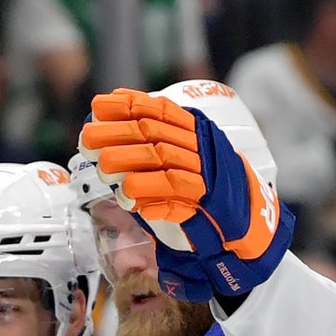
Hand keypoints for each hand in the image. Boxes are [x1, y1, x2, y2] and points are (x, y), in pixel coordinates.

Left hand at [78, 87, 293, 301]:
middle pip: (155, 133)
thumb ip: (151, 155)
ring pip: (163, 160)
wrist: (247, 229)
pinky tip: (128, 197)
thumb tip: (105, 144)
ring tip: (103, 167)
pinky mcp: (207, 205)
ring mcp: (206, 175)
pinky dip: (151, 195)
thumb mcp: (182, 166)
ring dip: (130, 162)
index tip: (99, 106)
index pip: (161, 111)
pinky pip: (176, 196)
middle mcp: (202, 149)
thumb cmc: (207, 198)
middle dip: (118, 133)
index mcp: (197, 134)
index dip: (130, 106)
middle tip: (87, 137)